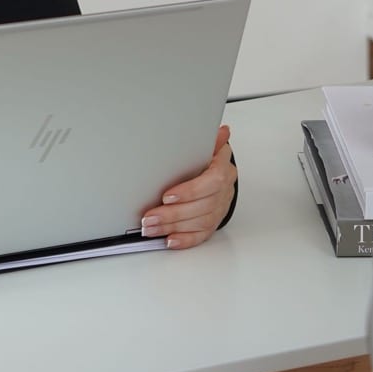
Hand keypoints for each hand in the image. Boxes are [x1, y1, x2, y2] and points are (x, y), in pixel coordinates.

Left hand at [139, 124, 235, 250]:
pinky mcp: (213, 224)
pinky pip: (200, 235)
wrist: (218, 174)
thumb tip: (221, 131)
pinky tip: (169, 240)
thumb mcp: (208, 146)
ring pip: (199, 223)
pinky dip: (185, 240)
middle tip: (149, 217)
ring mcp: (219, 209)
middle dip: (172, 214)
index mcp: (223, 170)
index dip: (190, 191)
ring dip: (172, 227)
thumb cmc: (208, 160)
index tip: (167, 196)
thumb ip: (211, 141)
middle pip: (201, 207)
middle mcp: (224, 192)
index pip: (212, 183)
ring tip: (150, 227)